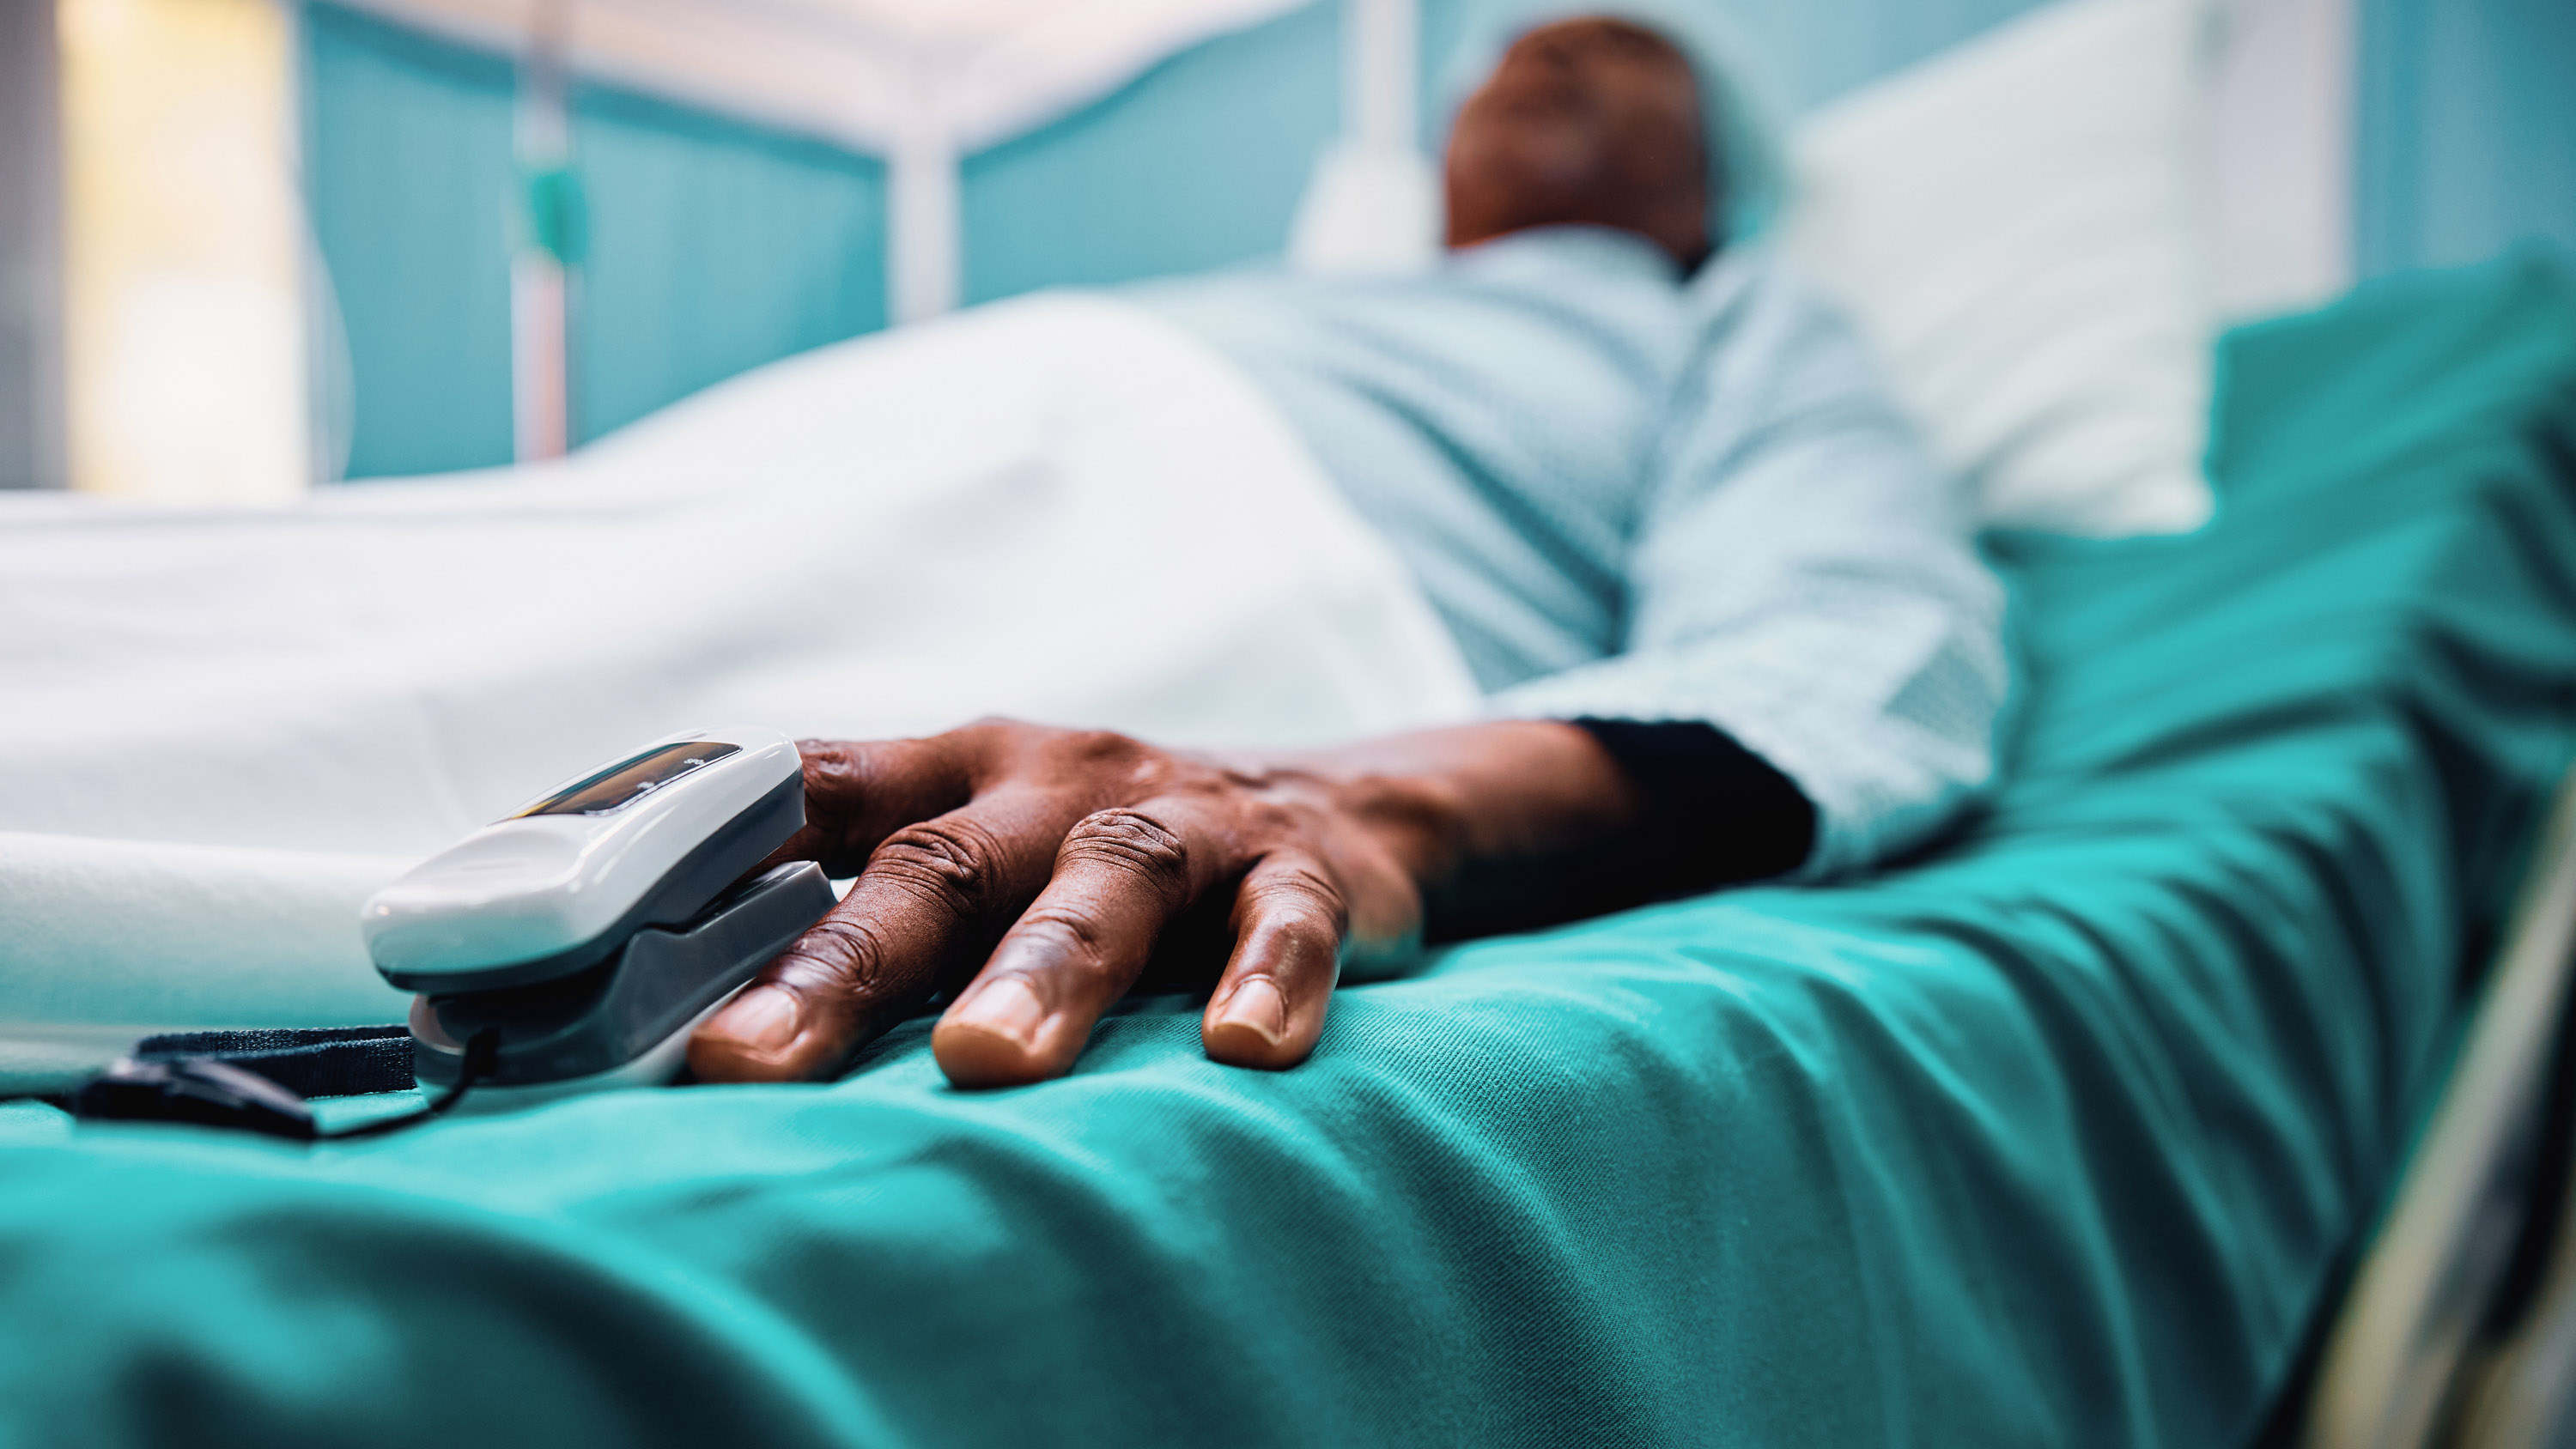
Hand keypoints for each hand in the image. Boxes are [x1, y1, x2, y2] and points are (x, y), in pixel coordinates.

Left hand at [687, 718, 1646, 1088]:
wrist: (1342, 806)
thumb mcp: (981, 847)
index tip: (575, 931)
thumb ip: (855, 906)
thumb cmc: (1102, 852)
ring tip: (984, 1064)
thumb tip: (663, 1019)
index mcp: (954, 771)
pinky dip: (1267, 976)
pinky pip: (1286, 918)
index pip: (803, 789)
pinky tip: (1242, 1050)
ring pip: (1106, 879)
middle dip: (839, 963)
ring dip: (1043, 968)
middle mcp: (1052, 781)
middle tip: (744, 1065)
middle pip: (936, 861)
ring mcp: (1181, 819)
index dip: (692, 844)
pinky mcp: (1302, 868)